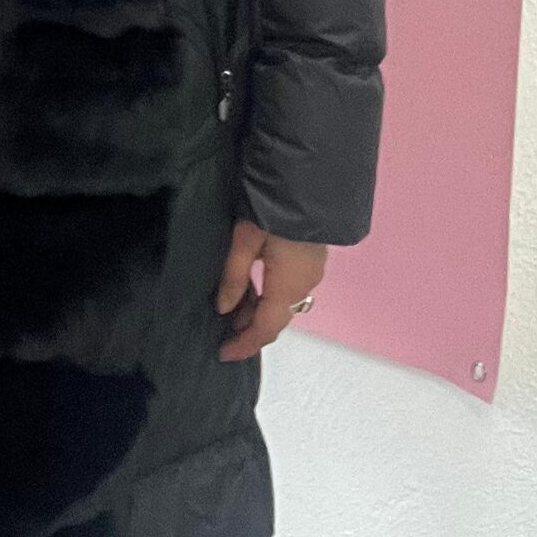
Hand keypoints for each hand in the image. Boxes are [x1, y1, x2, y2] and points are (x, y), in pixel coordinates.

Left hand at [214, 220, 326, 359]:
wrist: (309, 181)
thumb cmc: (272, 209)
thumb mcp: (245, 240)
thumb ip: (234, 276)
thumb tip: (223, 309)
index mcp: (287, 286)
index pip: (265, 329)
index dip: (244, 344)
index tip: (223, 354)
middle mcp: (304, 285)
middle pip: (276, 319)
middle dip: (250, 329)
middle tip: (224, 332)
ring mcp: (312, 272)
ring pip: (284, 304)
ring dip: (259, 311)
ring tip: (233, 310)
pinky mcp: (313, 258)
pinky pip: (290, 289)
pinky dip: (270, 296)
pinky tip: (253, 288)